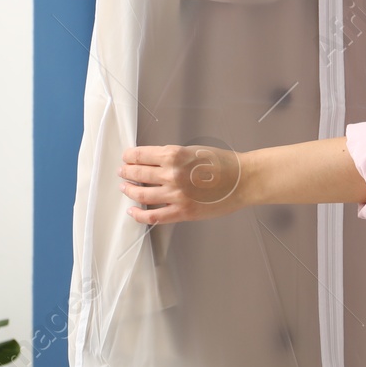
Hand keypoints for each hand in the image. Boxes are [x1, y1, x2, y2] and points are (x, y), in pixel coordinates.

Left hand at [117, 143, 245, 223]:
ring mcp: (176, 195)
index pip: (141, 155)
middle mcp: (171, 174)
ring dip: (130, 190)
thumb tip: (152, 162)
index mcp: (174, 155)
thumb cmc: (222, 163)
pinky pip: (153, 216)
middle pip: (138, 173)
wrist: (243, 180)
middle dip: (127, 172)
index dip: (129, 157)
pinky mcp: (182, 212)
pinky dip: (139, 214)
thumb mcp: (194, 150)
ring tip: (125, 188)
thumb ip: (173, 156)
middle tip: (122, 172)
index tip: (126, 158)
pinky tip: (133, 211)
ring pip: (141, 194)